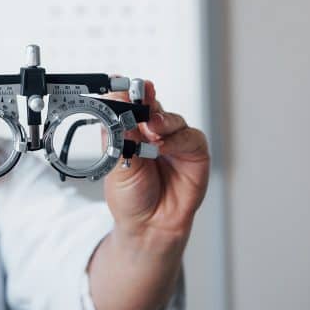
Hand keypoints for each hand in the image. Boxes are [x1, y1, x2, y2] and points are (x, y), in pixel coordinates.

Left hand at [102, 79, 209, 255]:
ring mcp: (175, 141)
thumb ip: (119, 132)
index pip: (129, 103)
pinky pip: (190, 138)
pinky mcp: (195, 154)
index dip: (125, 92)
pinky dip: (177, 139)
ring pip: (172, 119)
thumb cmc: (130, 197)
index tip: (118, 82)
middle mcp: (154, 132)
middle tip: (138, 99)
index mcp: (131, 130)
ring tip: (151, 129)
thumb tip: (115, 103)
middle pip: (152, 105)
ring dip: (162, 121)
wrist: (147, 226)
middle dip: (145, 99)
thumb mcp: (116, 162)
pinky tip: (164, 146)